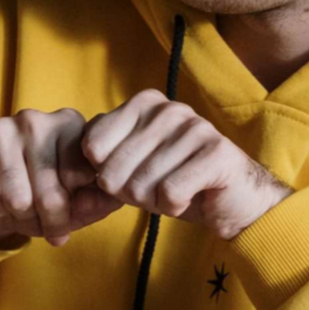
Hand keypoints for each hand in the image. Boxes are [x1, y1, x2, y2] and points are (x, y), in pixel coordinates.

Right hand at [0, 108, 122, 247]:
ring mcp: (0, 127)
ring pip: (18, 198)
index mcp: (69, 123)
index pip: (79, 178)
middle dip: (48, 221)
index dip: (74, 210)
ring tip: (19, 210)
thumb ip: (98, 201)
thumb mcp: (75, 200)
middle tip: (43, 224)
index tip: (69, 215)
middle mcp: (35, 119)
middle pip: (50, 193)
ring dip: (20, 217)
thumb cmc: (40, 193)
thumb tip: (107, 200)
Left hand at [80, 89, 291, 240]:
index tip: (127, 177)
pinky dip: (173, 206)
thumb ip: (100, 163)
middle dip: (127, 193)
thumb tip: (76, 171)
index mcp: (144, 103)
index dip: (103, 174)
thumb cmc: (174, 181)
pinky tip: (189, 197)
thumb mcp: (130, 169)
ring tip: (173, 192)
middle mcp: (169, 108)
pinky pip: (169, 193)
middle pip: (113, 169)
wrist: (232, 200)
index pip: (93, 144)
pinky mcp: (217, 153)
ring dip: (153, 202)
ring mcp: (195, 127)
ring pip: (139, 185)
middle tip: (153, 190)